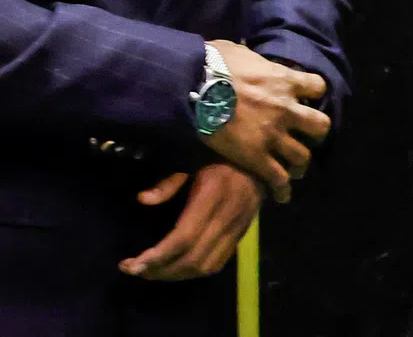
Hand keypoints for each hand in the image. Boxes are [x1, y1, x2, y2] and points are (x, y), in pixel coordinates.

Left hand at [119, 163, 263, 280]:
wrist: (266, 151)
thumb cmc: (224, 150)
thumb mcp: (195, 156)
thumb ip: (171, 180)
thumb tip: (143, 200)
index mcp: (215, 193)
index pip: (184, 237)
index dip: (157, 256)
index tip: (132, 264)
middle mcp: (229, 214)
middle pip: (193, 258)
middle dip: (160, 271)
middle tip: (135, 270)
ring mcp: (239, 225)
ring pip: (206, 266)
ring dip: (177, 276)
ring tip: (153, 271)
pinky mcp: (244, 232)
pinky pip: (219, 262)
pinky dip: (196, 271)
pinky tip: (178, 266)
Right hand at [202, 40, 329, 204]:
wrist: (192, 88)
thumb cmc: (213, 64)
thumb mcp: (239, 51)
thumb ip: (251, 58)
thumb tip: (245, 52)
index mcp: (285, 80)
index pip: (318, 87)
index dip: (314, 93)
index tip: (306, 98)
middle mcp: (287, 109)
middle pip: (321, 126)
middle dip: (316, 133)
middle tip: (305, 136)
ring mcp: (273, 135)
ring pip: (302, 157)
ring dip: (300, 163)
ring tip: (295, 169)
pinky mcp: (256, 157)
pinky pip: (278, 179)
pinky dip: (282, 189)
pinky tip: (282, 195)